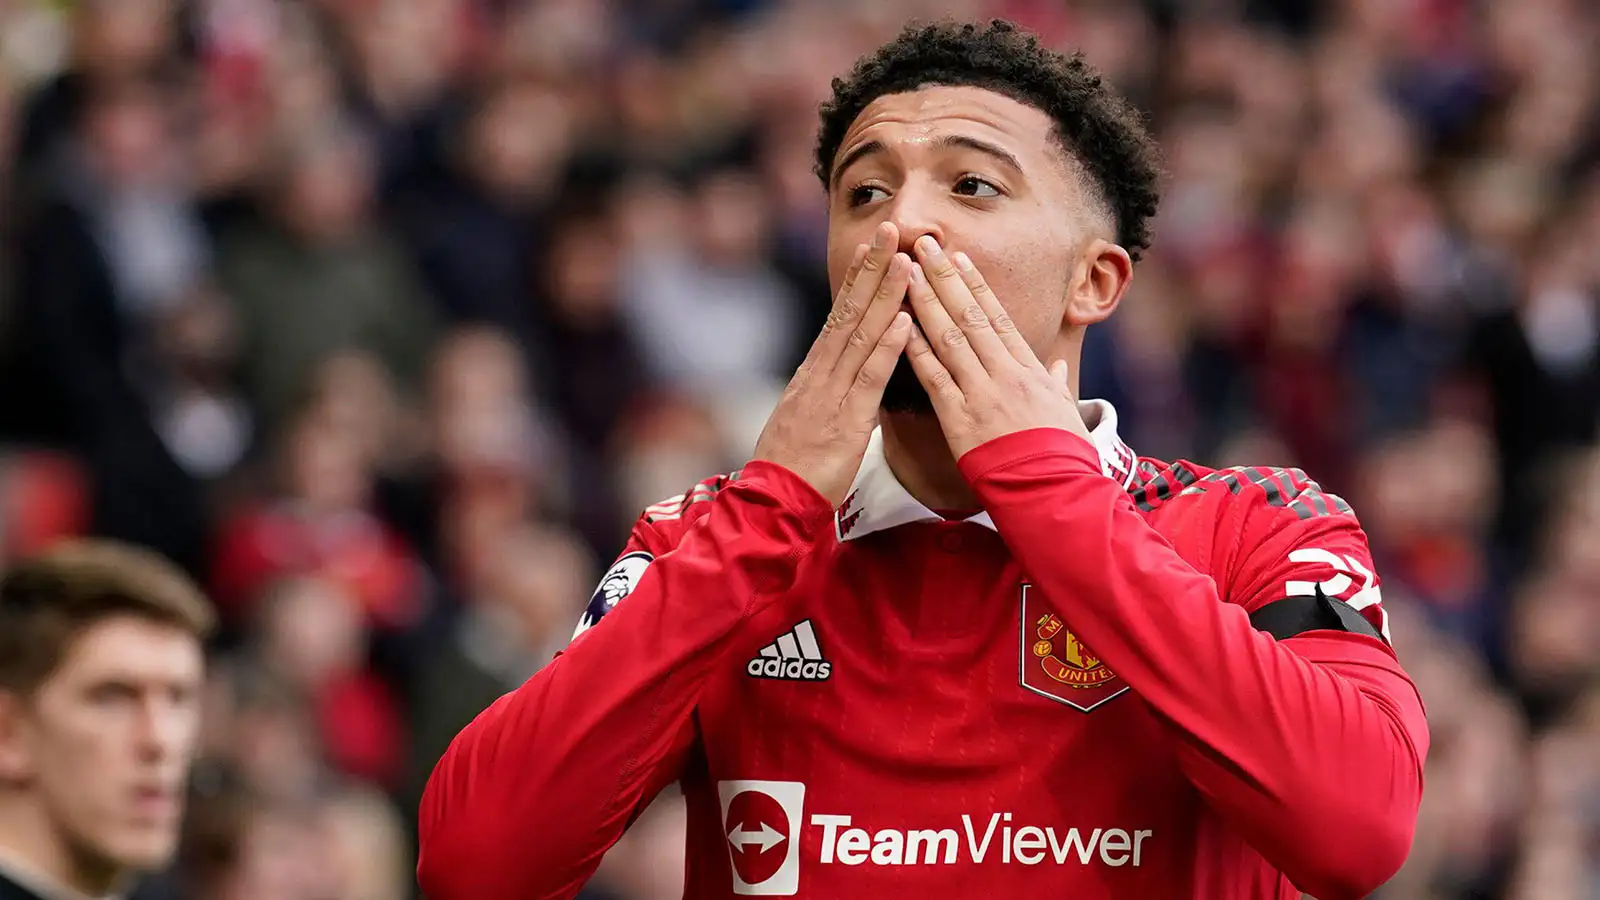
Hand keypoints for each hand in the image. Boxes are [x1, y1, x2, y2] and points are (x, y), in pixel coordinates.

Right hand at [752, 221, 913, 505]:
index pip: (839, 316)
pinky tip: (904, 322)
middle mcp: (820, 374)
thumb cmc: (793, 468)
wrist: (772, 504)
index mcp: (814, 373)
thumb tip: (850, 375)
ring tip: (905, 260)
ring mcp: (830, 395)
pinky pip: (868, 379)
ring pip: (861, 336)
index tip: (875, 246)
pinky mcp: (844, 421)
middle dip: (872, 269)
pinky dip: (887, 348)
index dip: (859, 279)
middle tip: (892, 229)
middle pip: (849, 312)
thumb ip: (830, 393)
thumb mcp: (811, 420)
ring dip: (885, 295)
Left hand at [901, 235, 1090, 458]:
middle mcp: (1006, 373)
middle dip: (944, 277)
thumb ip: (1058, 385)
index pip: (997, 317)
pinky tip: (898, 325)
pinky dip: (916, 349)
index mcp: (1030, 370)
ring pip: (949, 337)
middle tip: (923, 245)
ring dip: (925, 301)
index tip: (957, 258)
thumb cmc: (1063, 458)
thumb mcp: (1066, 415)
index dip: (975, 285)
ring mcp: (983, 393)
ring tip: (906, 271)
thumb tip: (1060, 366)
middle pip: (970, 315)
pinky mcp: (962, 419)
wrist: (1056, 493)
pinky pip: (934, 377)